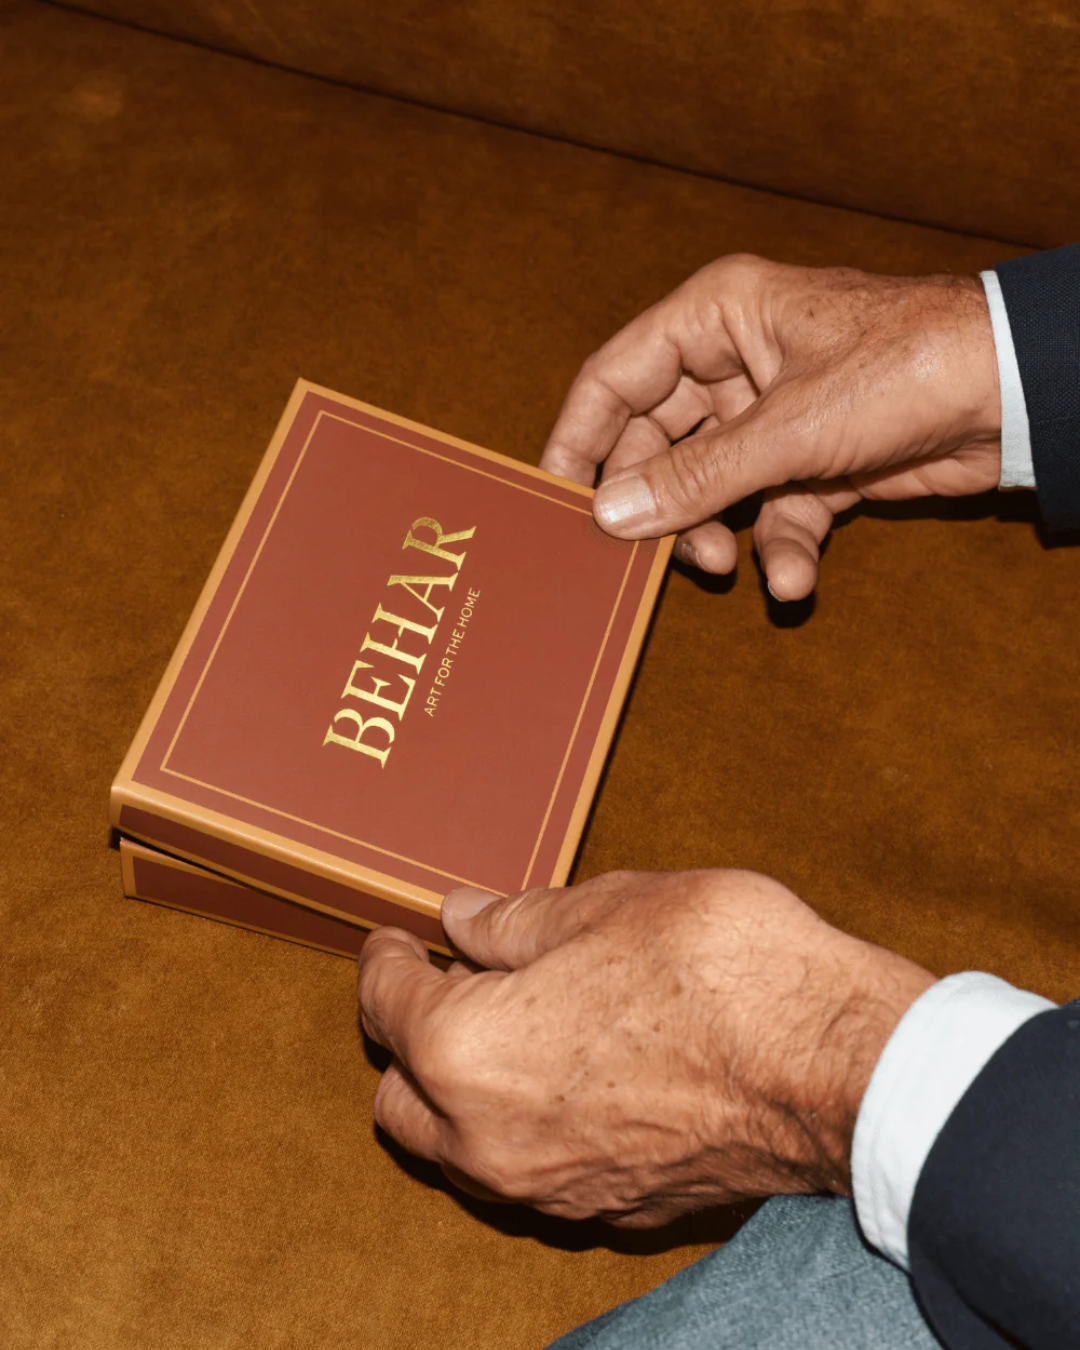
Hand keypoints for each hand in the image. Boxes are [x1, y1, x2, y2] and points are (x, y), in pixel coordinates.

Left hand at [358, 869, 934, 1226]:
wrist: (836, 1067)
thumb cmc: (717, 969)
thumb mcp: (605, 906)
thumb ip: (512, 921)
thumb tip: (461, 919)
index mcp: (466, 1052)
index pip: (386, 1004)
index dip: (385, 959)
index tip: (396, 937)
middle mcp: (489, 1141)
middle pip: (400, 1097)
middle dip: (410, 1037)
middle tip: (451, 980)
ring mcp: (550, 1190)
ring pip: (459, 1150)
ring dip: (460, 1092)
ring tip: (509, 1025)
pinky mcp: (611, 1213)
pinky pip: (531, 1174)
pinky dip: (523, 1128)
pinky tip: (568, 1076)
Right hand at [540, 255, 1001, 599]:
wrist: (1015, 393)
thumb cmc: (905, 368)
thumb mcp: (786, 428)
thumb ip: (694, 476)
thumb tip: (611, 514)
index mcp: (717, 318)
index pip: (615, 377)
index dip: (580, 439)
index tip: (557, 501)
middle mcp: (737, 363)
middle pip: (658, 443)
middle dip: (659, 503)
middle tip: (646, 555)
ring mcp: (775, 417)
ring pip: (710, 486)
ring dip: (715, 531)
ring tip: (728, 562)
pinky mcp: (814, 463)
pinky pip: (773, 512)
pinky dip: (781, 548)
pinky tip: (797, 579)